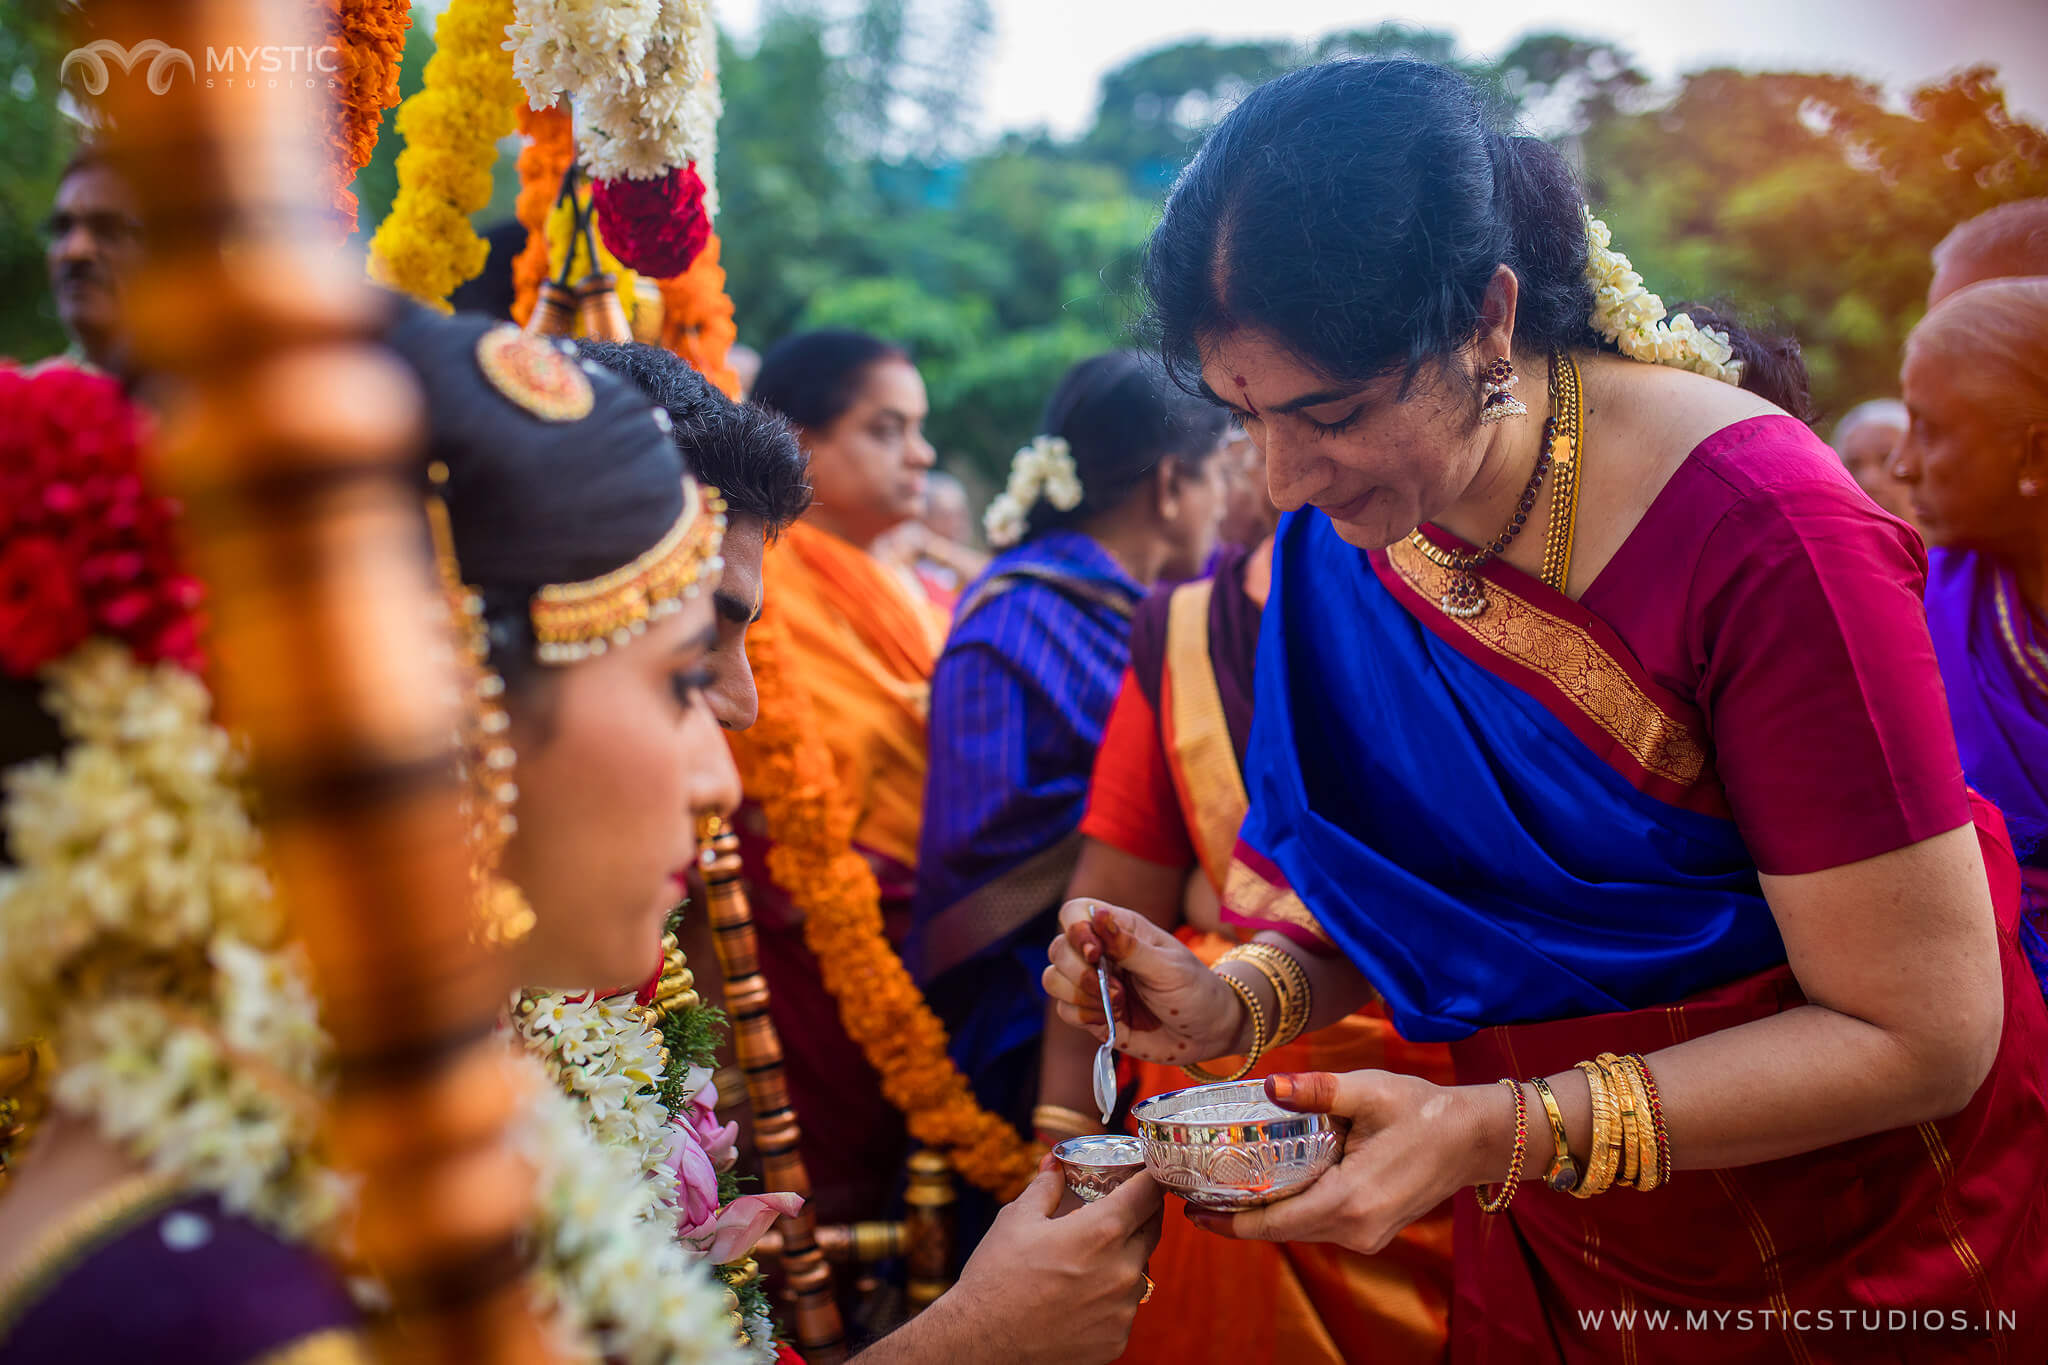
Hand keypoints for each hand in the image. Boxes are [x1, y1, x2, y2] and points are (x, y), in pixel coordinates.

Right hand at [923, 1158, 1164, 1364]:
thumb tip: (1054, 1164)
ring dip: (1124, 1259)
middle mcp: (1122, 1271)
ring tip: (1088, 1260)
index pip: (1149, 1193)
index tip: (1146, 1173)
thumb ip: (1045, 1187)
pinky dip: (1110, 1297)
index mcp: (1101, 1233)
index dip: (1149, 1177)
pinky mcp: (1117, 1340)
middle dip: (1141, 1214)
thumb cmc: (996, 1278)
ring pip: (1139, 1271)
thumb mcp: (1016, 1220)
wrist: (981, 1343)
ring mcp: (1122, 1310)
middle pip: (1152, 1230)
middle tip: (1121, 1208)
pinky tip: (1079, 1297)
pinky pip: (1125, 1308)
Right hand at [1042, 900, 1244, 1066]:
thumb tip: (1099, 916)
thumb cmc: (1195, 991)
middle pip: (1058, 948)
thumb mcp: (1168, 967)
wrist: (1208, 1034)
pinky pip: (1064, 1010)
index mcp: (1120, 929)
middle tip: (1114, 988)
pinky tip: (1111, 1019)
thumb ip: (1130, 946)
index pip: (1075, 912)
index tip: (1095, 953)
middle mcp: (1101, 954)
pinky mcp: (1093, 1014)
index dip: (1075, 929)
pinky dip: (1082, 1015)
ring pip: (1053, 980)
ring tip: (1115, 1003)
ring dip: (1079, 994)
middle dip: (1077, 970)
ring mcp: (1094, 985)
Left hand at [1183, 1071, 1506, 1255]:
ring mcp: (1366, 1236)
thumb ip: (1316, 1090)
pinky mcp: (1373, 1231)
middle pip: (1281, 1232)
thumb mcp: (1368, 1091)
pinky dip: (1291, 1211)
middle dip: (1237, 1217)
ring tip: (1222, 1191)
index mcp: (1350, 1200)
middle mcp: (1356, 1229)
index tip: (1190, 1210)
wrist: (1474, 1139)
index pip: (1274, 1223)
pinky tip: (1270, 1190)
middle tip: (1194, 1194)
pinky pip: (1319, 1226)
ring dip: (1264, 1215)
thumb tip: (1269, 1084)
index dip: (1228, 1221)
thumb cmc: (1423, 1111)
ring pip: (1300, 1231)